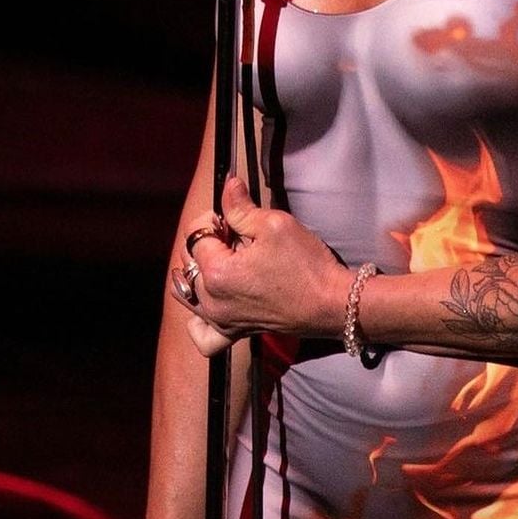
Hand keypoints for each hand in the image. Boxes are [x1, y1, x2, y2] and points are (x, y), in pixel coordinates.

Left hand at [174, 178, 351, 357]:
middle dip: (208, 241)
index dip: (213, 217)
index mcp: (217, 273)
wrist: (330, 303)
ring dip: (200, 270)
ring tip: (226, 259)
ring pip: (187, 292)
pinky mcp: (234, 332)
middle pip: (189, 260)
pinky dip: (199, 318)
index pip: (196, 234)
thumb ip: (242, 207)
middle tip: (236, 233)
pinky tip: (212, 300)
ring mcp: (221, 321)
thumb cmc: (305, 264)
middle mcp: (211, 301)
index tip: (234, 214)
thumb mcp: (274, 224)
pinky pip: (202, 333)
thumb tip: (228, 185)